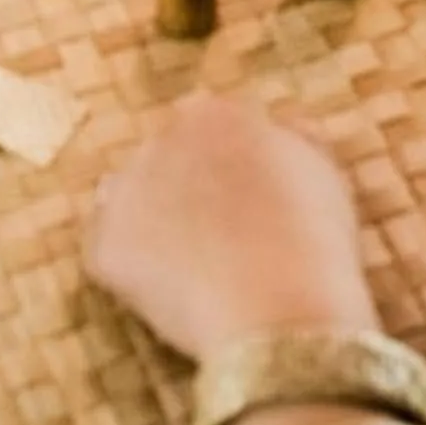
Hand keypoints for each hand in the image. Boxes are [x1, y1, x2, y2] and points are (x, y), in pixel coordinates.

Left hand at [87, 95, 376, 361]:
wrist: (279, 309)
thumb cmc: (314, 240)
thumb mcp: (321, 169)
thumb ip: (292, 137)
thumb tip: (279, 129)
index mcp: (212, 114)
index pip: (208, 130)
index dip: (228, 167)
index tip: (246, 200)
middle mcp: (159, 140)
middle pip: (167, 161)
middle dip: (186, 191)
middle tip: (222, 239)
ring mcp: (124, 193)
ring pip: (134, 204)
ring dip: (156, 225)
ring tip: (197, 269)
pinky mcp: (105, 248)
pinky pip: (114, 256)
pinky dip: (137, 274)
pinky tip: (176, 294)